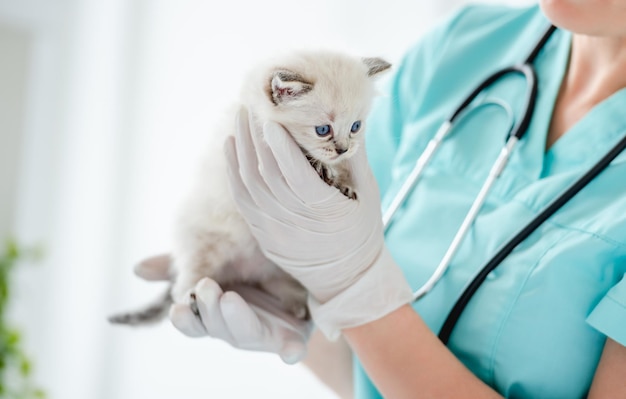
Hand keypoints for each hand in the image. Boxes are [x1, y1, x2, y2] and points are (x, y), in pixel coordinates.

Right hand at [134, 254, 312, 363]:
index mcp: (214, 316)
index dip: (185, 319)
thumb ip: (182, 268)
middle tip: (206, 287)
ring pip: (247, 334)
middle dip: (210, 311)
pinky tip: (292, 350)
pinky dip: (290, 349)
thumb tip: (137, 269)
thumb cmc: (247, 279)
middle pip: (216, 328)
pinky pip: (291, 347)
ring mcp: (264, 336)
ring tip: (230, 298)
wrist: (294, 282)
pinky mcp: (292, 337)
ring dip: (237, 320)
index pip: (194, 323)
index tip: (177, 308)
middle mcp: (235, 330)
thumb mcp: (213, 265)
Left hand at [224, 108, 412, 338]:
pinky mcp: (264, 235)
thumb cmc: (362, 231)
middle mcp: (295, 220)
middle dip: (254, 136)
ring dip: (240, 149)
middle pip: (266, 173)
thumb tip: (347, 116)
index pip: (295, 172)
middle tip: (249, 105)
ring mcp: (275, 230)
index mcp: (325, 208)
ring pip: (249, 184)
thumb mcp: (368, 193)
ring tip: (238, 119)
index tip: (270, 117)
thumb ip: (355, 155)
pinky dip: (233, 172)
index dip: (280, 145)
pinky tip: (230, 148)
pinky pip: (242, 200)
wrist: (348, 278)